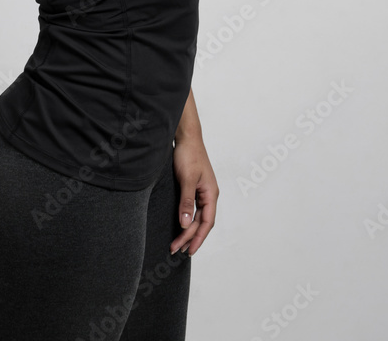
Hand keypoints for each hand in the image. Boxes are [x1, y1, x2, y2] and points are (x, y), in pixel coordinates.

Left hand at [170, 135, 218, 256]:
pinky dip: (187, 220)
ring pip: (197, 217)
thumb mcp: (187, 179)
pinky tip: (181, 226)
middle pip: (202, 222)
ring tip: (177, 244)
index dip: (198, 238)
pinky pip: (193, 209)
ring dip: (188, 230)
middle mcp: (209, 194)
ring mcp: (202, 191)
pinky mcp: (194, 188)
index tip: (188, 250)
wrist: (186, 137)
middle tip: (176, 249)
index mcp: (211, 193)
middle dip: (190, 237)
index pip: (207, 222)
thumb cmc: (189, 154)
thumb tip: (186, 223)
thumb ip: (186, 202)